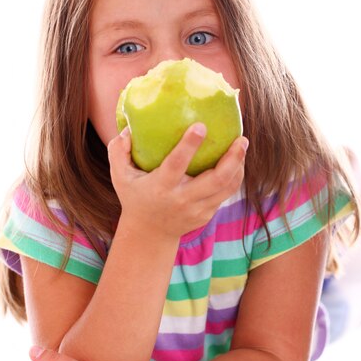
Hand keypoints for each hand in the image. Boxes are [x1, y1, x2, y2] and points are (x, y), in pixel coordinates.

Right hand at [108, 123, 247, 237]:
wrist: (149, 234)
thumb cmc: (134, 197)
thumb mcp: (120, 176)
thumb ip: (118, 151)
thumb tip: (129, 128)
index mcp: (161, 187)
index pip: (176, 165)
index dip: (189, 145)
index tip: (201, 126)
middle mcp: (182, 199)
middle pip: (215, 179)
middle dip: (231, 158)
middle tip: (240, 138)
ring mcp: (197, 209)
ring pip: (226, 187)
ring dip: (238, 166)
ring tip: (242, 145)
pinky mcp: (206, 215)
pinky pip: (225, 193)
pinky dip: (234, 177)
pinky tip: (237, 161)